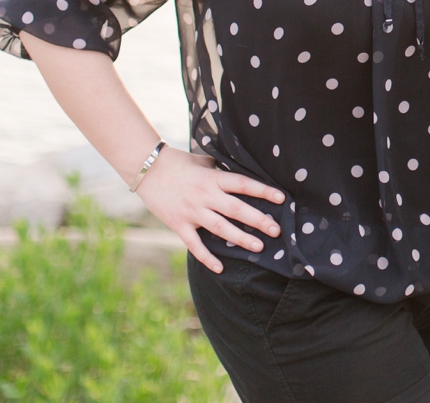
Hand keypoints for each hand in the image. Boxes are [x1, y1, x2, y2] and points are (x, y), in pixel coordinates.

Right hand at [135, 145, 284, 273]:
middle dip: (258, 220)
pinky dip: (207, 257)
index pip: (243, 185)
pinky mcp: (178, 225)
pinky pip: (194, 245)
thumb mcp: (204, 161)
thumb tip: (238, 171)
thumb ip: (220, 170)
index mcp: (213, 179)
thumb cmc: (178, 162)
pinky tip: (220, 268)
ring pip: (220, 228)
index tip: (281, 198)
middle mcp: (205, 196)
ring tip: (258, 247)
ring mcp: (192, 212)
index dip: (263, 191)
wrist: (147, 168)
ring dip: (240, 239)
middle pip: (236, 209)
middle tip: (276, 230)